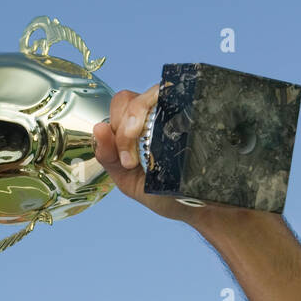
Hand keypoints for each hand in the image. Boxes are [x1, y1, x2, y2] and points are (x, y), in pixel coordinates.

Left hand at [92, 84, 230, 225]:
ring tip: (144, 153)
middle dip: (124, 127)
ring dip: (137, 120)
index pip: (118, 108)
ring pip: (148, 94)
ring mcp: (174, 110)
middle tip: (133, 160)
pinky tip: (166, 134)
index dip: (117, 130)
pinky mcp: (194, 110)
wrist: (202, 207)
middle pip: (129, 99)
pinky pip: (174, 95)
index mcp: (135, 126)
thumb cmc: (166, 193)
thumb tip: (98, 128)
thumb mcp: (128, 180)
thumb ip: (109, 158)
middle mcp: (153, 114)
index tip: (127, 162)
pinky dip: (163, 107)